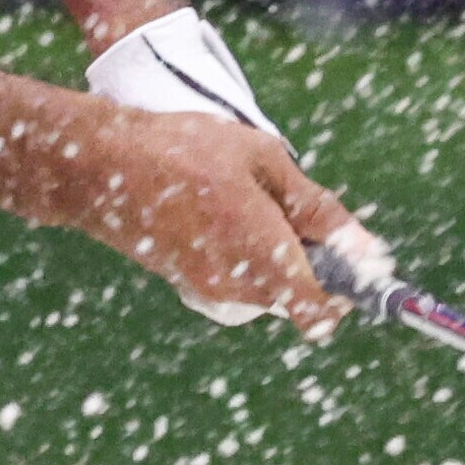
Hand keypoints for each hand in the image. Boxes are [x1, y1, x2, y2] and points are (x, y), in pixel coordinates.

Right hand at [61, 104, 357, 341]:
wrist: (100, 166)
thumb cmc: (184, 152)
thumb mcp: (262, 160)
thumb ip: (316, 207)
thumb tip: (364, 246)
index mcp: (265, 258)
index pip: (321, 312)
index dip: (346, 291)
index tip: (351, 259)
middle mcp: (238, 288)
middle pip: (296, 294)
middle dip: (309, 259)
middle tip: (292, 203)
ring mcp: (208, 291)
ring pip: (265, 284)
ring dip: (273, 252)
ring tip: (246, 196)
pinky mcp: (186, 282)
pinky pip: (235, 276)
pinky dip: (242, 251)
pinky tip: (219, 206)